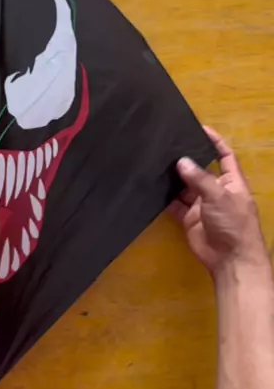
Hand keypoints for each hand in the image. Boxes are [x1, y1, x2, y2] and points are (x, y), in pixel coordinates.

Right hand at [171, 127, 267, 276]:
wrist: (230, 260)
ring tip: (156, 165)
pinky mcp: (190, 219)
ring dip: (174, 180)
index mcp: (231, 182)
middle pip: (200, 171)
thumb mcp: (219, 196)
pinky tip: (154, 189)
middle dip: (187, 161)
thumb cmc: (233, 224)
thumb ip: (199, 179)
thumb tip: (181, 162)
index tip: (200, 129)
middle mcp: (216, 191)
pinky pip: (176, 205)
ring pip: (185, 187)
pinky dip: (166, 199)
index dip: (215, 142)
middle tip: (168, 147)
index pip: (224, 156)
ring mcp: (202, 205)